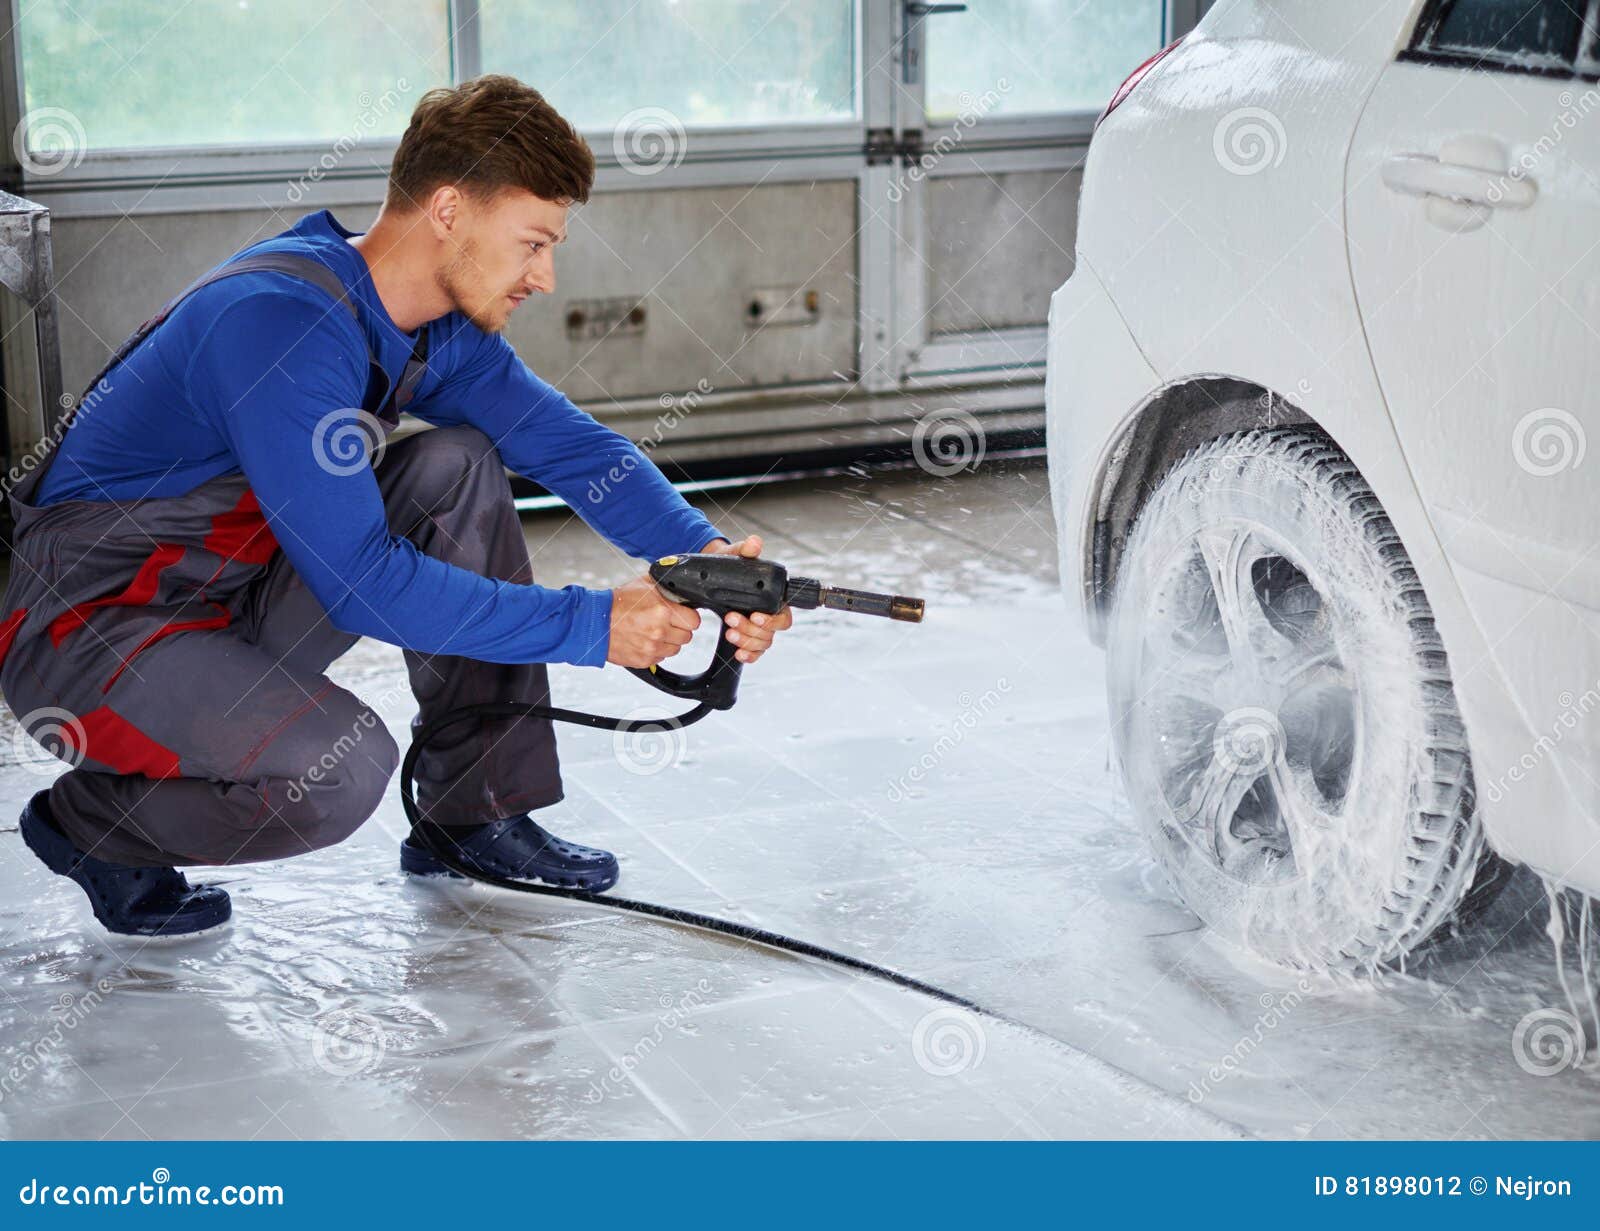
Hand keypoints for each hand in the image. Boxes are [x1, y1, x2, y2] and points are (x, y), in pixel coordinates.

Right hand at [606, 572, 700, 667]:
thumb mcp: (644, 584)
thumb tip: (681, 588)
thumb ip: (666, 587)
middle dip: (679, 629)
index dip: (689, 616)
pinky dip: (656, 651)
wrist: (595, 621)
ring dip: (669, 641)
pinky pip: (661, 658)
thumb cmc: (617, 602)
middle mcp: (660, 632)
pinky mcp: (644, 660)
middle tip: (667, 623)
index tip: (683, 615)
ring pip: (675, 649)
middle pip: (687, 636)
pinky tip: (645, 639)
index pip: (694, 621)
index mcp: (663, 611)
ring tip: (655, 631)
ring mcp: (652, 648)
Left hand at [699, 534, 794, 664]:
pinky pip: (754, 653)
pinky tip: (738, 653)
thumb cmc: (730, 565)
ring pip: (762, 643)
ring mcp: (758, 628)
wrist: (712, 575)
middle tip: (731, 618)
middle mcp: (769, 616)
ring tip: (729, 631)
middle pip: (770, 633)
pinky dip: (748, 655)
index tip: (756, 615)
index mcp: (773, 598)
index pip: (784, 616)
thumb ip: (746, 550)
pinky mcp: (748, 637)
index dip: (773, 620)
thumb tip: (755, 542)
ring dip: (746, 640)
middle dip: (751, 629)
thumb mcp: (736, 555)